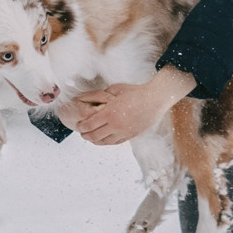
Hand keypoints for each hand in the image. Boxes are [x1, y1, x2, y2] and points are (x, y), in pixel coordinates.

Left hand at [72, 66, 196, 145]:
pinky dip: (106, 142)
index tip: (78, 126)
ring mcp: (123, 131)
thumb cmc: (135, 92)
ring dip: (95, 141)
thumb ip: (103, 96)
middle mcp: (115, 125)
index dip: (82, 127)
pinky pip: (115, 142)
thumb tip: (94, 99)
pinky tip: (103, 140)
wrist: (154, 100)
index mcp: (110, 112)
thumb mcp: (116, 89)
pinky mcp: (130, 135)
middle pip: (94, 136)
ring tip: (90, 138)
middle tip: (82, 133)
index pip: (89, 124)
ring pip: (104, 142)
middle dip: (86, 135)